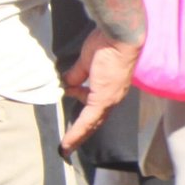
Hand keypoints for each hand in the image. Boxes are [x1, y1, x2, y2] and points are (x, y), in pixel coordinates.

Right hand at [60, 30, 139, 153]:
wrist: (118, 37)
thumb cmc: (105, 44)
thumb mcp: (86, 63)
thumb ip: (77, 76)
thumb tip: (66, 84)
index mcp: (112, 87)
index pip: (98, 107)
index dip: (87, 118)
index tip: (76, 125)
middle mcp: (114, 97)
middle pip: (96, 121)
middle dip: (83, 133)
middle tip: (71, 145)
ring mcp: (110, 99)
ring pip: (92, 124)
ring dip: (78, 137)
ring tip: (66, 147)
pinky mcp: (103, 99)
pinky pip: (87, 121)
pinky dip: (76, 133)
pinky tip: (67, 143)